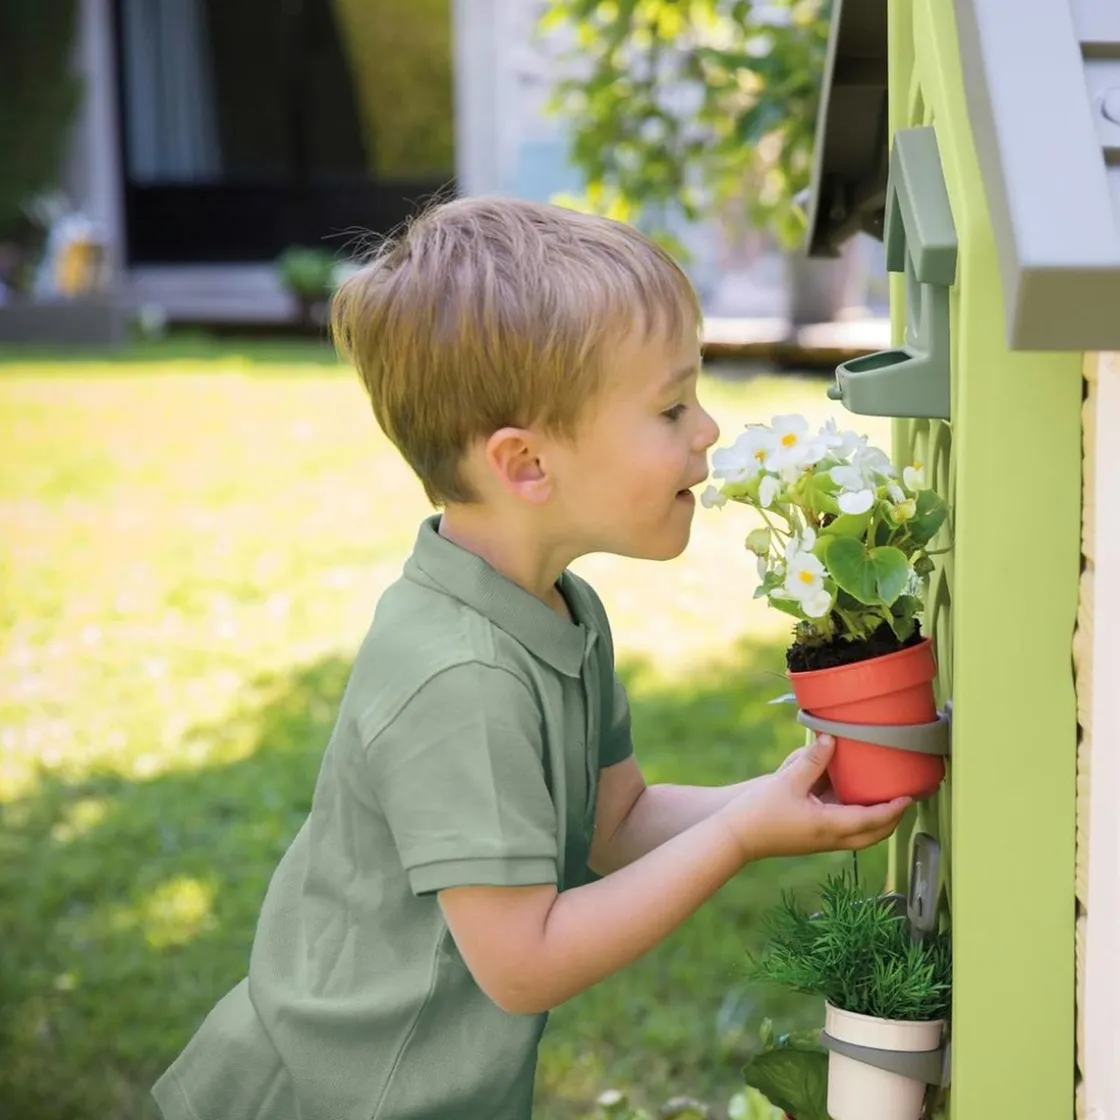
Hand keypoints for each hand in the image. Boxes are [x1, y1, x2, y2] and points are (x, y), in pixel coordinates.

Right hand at [719, 735, 909, 861]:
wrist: (735, 836)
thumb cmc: (758, 812)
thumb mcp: (787, 781)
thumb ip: (812, 760)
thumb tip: (832, 739)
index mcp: (828, 826)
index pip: (872, 820)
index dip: (893, 809)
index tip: (908, 796)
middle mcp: (829, 838)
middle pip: (872, 835)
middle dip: (892, 820)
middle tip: (904, 800)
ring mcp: (820, 840)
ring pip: (859, 834)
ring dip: (875, 821)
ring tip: (884, 799)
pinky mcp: (810, 836)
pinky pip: (842, 828)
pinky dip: (854, 816)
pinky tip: (850, 797)